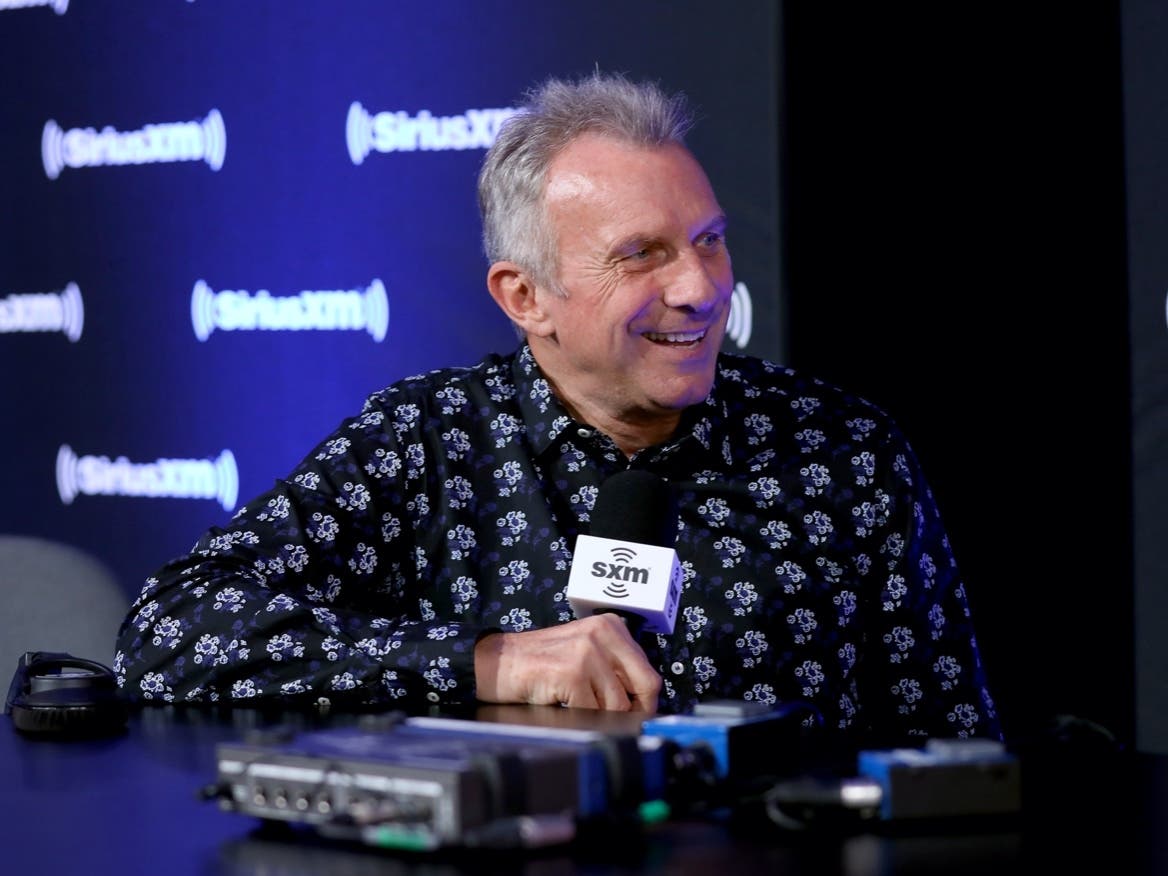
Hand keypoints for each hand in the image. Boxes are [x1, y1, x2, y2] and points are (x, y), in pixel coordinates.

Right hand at [474, 614, 661, 712]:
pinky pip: (593, 711)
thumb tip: (642, 704)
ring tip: (578, 707)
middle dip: (635, 712)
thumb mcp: (584, 652)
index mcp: (611, 626)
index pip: (649, 672)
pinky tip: (564, 704)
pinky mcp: (572, 672)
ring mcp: (588, 651)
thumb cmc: (539, 663)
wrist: (496, 662)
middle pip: (645, 686)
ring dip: (601, 715)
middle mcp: (603, 633)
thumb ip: (613, 667)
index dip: (645, 701)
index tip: (636, 715)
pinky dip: (581, 717)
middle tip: (620, 723)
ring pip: (618, 705)